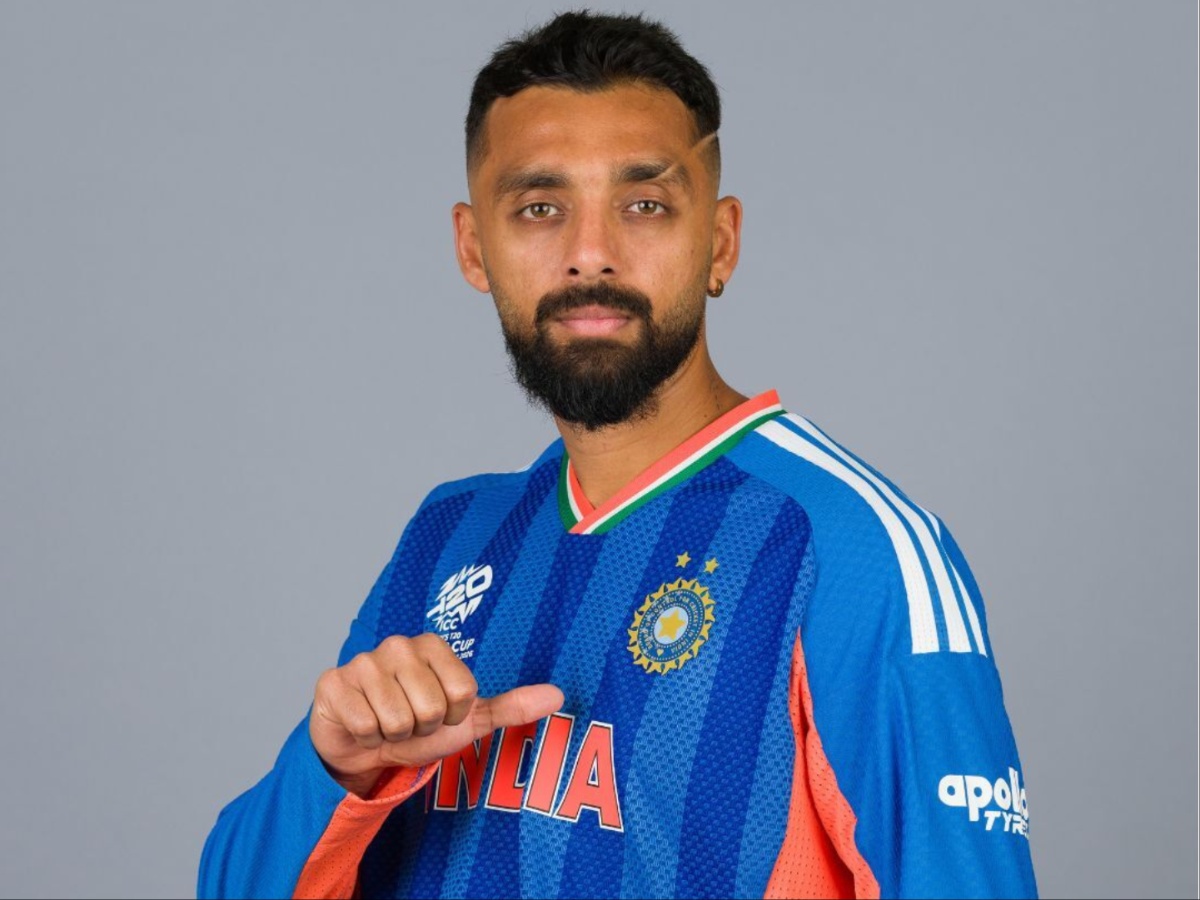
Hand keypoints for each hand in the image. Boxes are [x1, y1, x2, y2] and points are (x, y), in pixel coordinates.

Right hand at [309, 633, 562, 796]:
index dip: (451, 716)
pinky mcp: (332, 683)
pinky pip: (364, 724)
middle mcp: (397, 645)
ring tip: (386, 723)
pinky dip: (366, 736)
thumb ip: (512, 706)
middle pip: (429, 708)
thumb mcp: (468, 720)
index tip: (439, 713)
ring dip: (393, 735)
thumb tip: (559, 696)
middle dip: (421, 728)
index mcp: (433, 645)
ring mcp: (362, 662)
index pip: (462, 693)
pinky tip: (363, 724)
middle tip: (410, 722)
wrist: (365, 748)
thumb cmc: (419, 727)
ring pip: (396, 720)